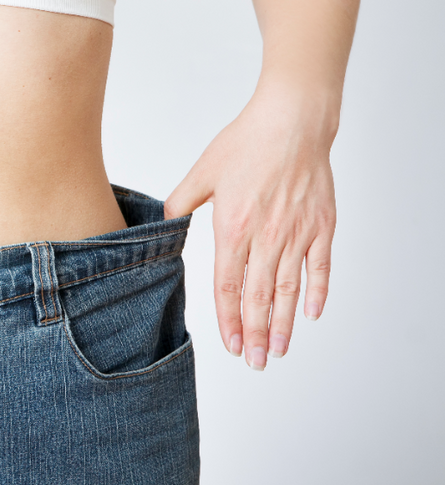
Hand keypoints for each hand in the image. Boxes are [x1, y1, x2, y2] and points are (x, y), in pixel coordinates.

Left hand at [164, 85, 336, 370]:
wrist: (292, 122)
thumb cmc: (246, 143)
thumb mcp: (201, 172)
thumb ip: (180, 203)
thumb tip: (163, 225)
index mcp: (233, 227)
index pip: (227, 285)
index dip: (228, 318)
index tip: (228, 343)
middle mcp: (266, 236)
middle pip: (259, 296)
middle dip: (254, 334)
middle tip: (254, 363)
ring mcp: (297, 233)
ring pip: (289, 288)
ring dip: (282, 323)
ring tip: (277, 350)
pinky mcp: (321, 225)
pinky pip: (320, 266)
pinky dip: (316, 292)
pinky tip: (310, 314)